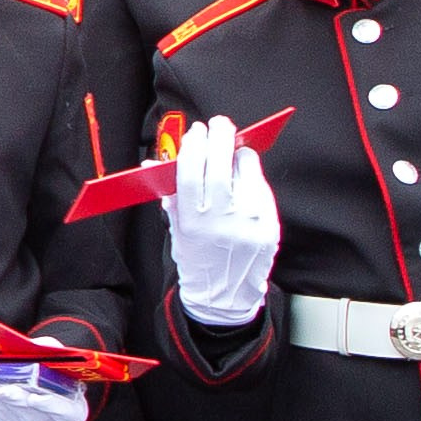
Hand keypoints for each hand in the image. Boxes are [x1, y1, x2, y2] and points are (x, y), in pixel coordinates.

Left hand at [0, 359, 90, 420]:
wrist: (33, 378)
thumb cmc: (49, 368)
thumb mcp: (55, 356)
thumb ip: (50, 351)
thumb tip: (38, 346)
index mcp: (71, 406)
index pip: (67, 411)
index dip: (51, 405)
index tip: (36, 397)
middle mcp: (50, 420)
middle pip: (34, 414)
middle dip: (17, 400)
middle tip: (6, 390)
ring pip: (11, 416)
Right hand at [163, 114, 278, 326]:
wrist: (224, 296)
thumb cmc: (198, 259)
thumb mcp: (178, 230)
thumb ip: (171, 195)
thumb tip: (152, 164)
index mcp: (191, 221)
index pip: (190, 172)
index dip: (193, 146)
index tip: (196, 132)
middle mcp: (220, 221)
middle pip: (219, 166)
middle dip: (219, 138)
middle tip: (219, 124)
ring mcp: (247, 224)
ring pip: (245, 173)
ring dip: (239, 154)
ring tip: (234, 149)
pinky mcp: (268, 227)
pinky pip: (261, 189)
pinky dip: (254, 175)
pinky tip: (247, 172)